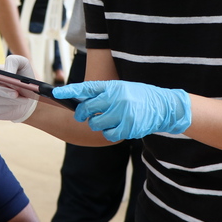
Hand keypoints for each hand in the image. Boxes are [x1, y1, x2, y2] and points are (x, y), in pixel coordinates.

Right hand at [0, 54, 37, 122]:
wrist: (27, 98)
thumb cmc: (22, 79)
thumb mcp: (23, 65)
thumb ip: (14, 62)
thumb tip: (8, 72)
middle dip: (1, 89)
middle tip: (16, 93)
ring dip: (9, 100)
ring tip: (23, 99)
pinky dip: (8, 108)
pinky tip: (16, 105)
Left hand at [53, 80, 191, 141]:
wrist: (165, 106)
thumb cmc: (139, 97)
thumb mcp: (122, 88)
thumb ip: (104, 94)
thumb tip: (82, 104)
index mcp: (113, 86)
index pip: (86, 88)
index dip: (69, 91)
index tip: (56, 93)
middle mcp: (116, 98)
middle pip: (87, 109)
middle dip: (82, 114)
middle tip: (84, 116)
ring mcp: (122, 113)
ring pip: (96, 124)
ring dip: (98, 124)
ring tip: (108, 120)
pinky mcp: (128, 127)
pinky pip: (108, 134)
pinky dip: (110, 133)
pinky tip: (117, 127)